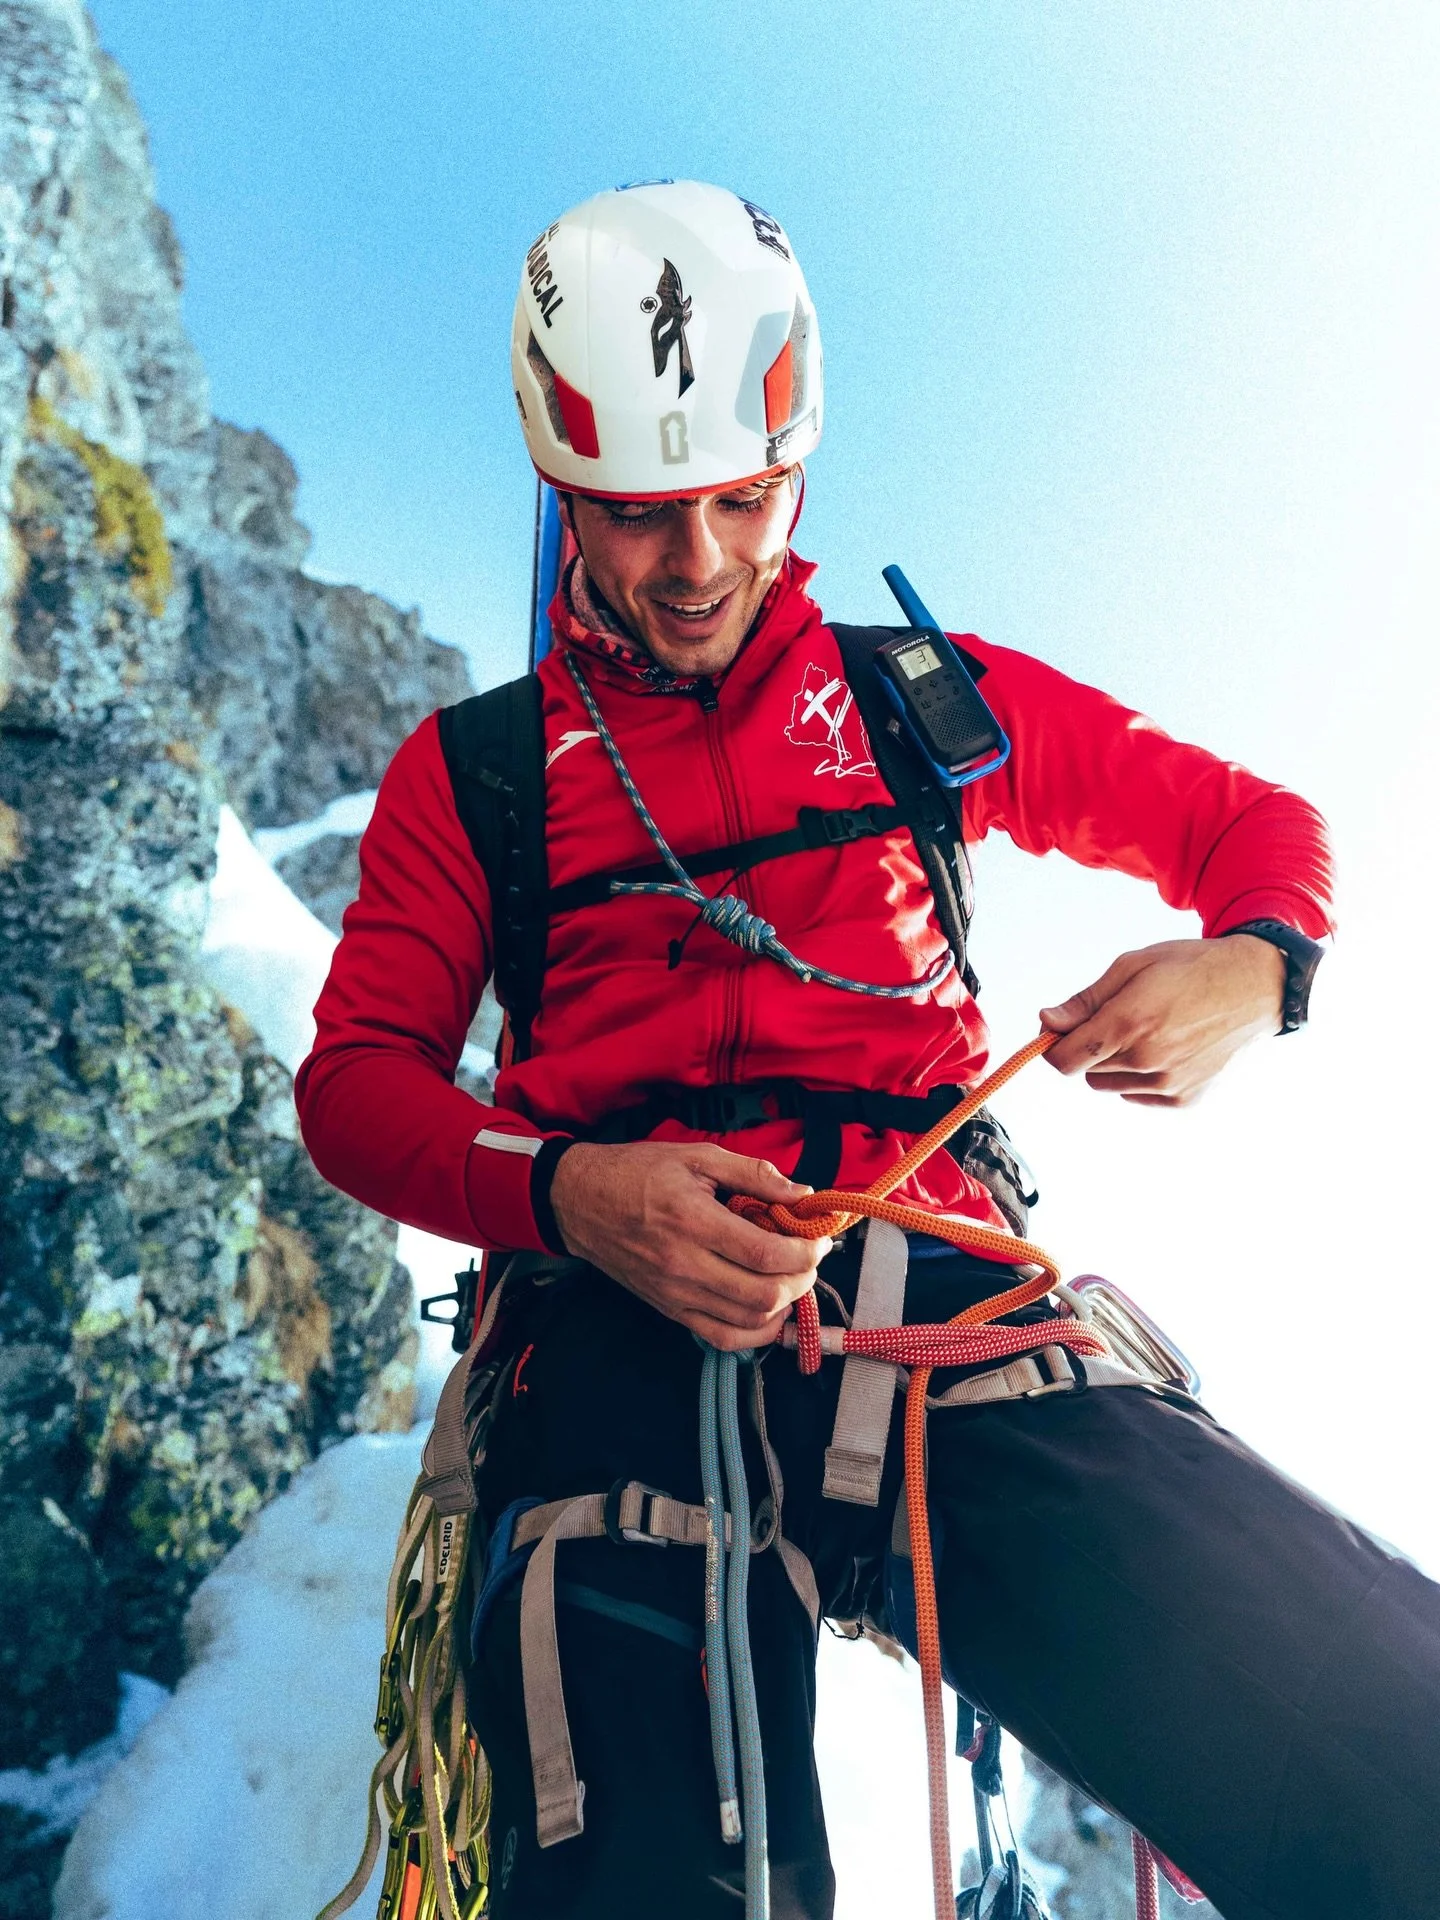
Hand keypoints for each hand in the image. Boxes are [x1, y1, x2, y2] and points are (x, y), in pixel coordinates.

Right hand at [549, 1140, 831, 1349]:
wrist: (580, 1201)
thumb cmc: (636, 1173)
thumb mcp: (697, 1156)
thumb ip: (754, 1174)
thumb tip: (801, 1194)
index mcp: (693, 1221)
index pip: (766, 1254)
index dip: (805, 1252)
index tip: (819, 1239)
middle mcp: (685, 1265)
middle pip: (764, 1294)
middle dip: (803, 1278)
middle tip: (810, 1256)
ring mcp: (676, 1294)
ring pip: (749, 1321)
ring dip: (785, 1304)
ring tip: (791, 1276)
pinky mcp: (670, 1310)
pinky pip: (722, 1337)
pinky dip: (756, 1332)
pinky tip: (769, 1310)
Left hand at [1039, 935, 1285, 1105]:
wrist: (1253, 987)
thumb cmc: (1189, 968)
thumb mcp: (1132, 966)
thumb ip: (1085, 1001)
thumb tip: (1046, 1022)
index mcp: (1128, 1023)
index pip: (1064, 1060)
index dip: (1054, 1045)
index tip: (1062, 1030)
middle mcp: (1147, 1060)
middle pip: (1085, 1069)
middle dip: (1089, 1046)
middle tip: (1119, 1017)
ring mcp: (1168, 1083)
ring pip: (1108, 1084)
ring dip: (1113, 1063)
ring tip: (1146, 1030)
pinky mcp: (1184, 1098)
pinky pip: (1137, 1094)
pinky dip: (1140, 1076)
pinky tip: (1165, 1048)